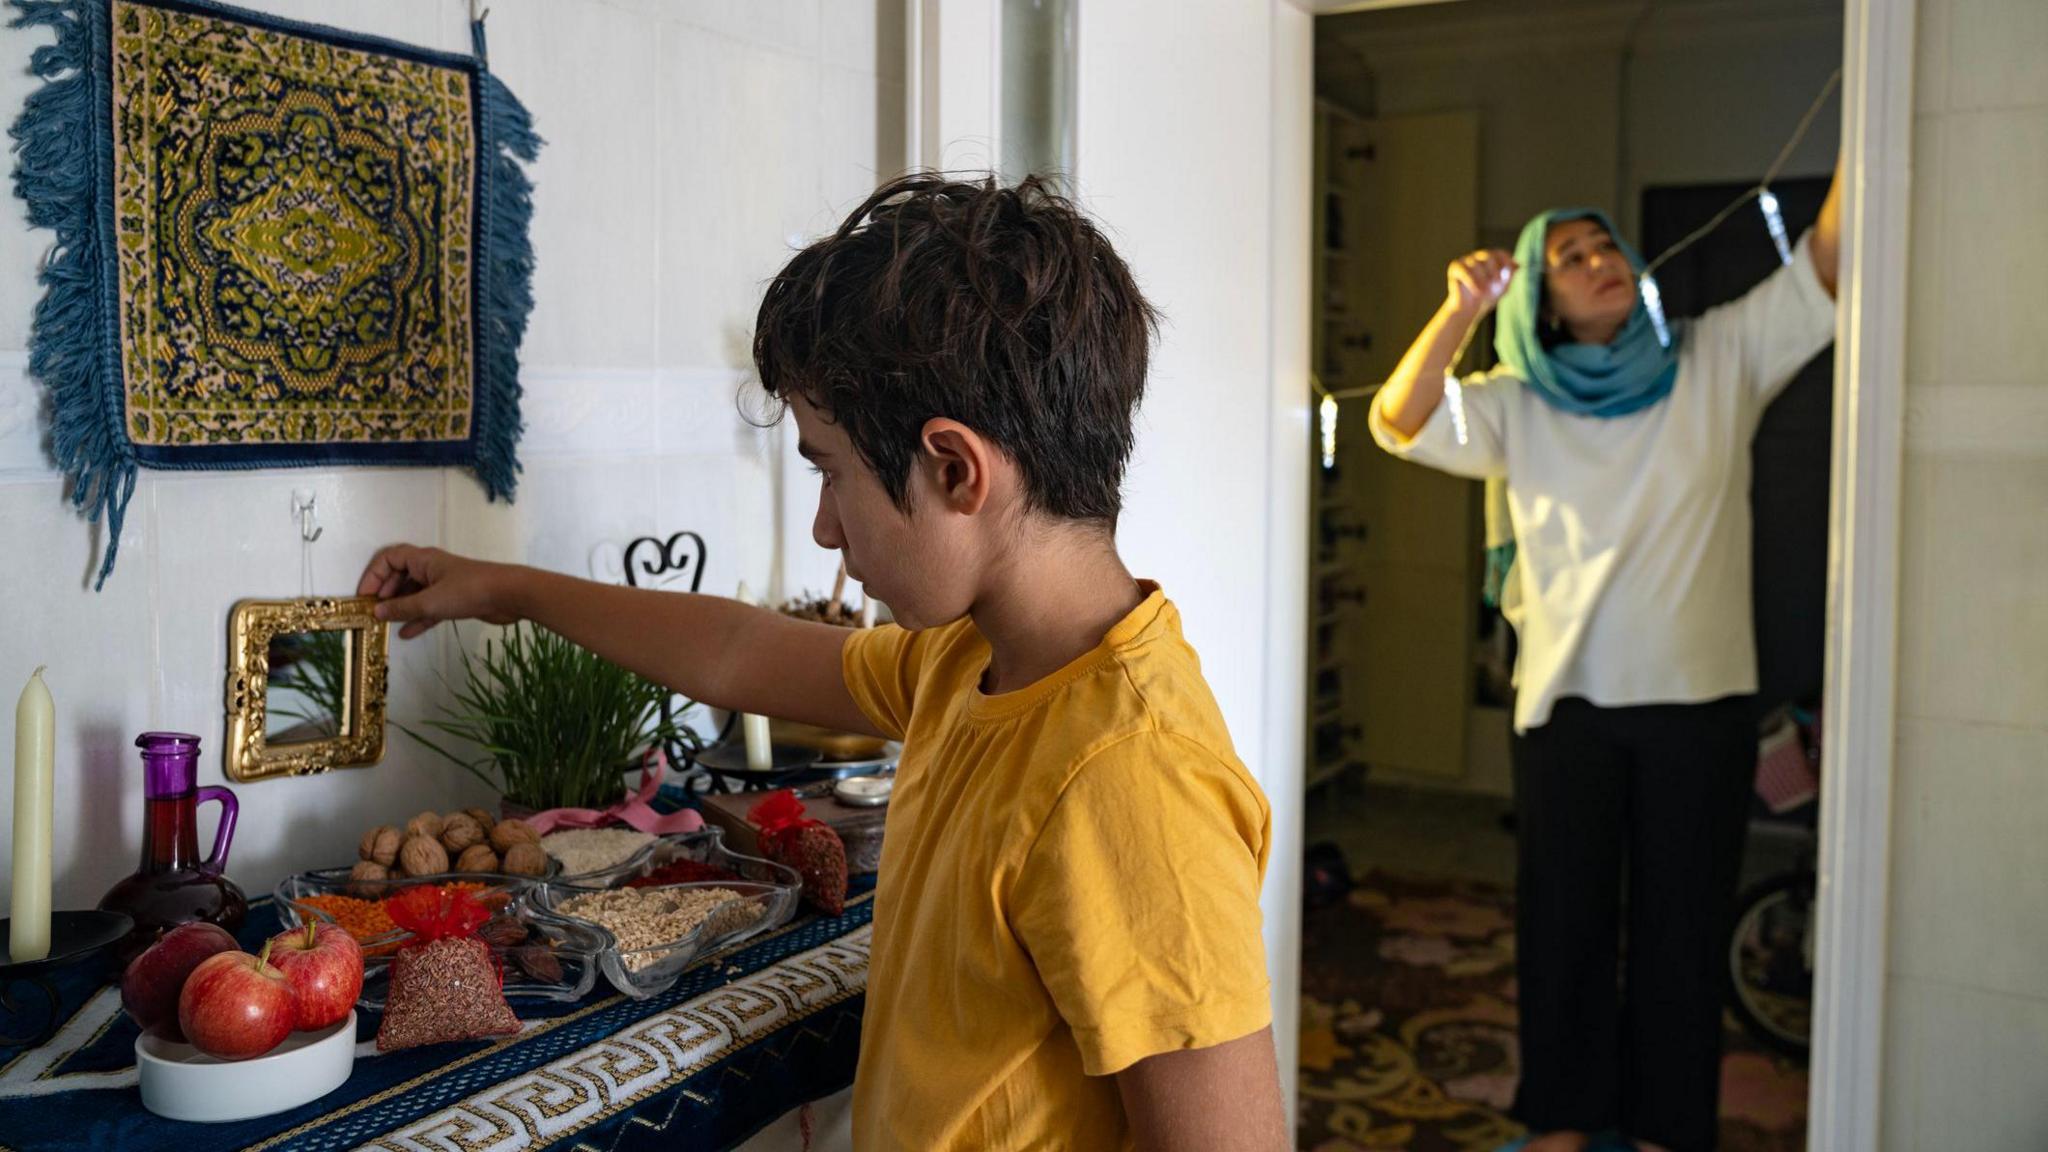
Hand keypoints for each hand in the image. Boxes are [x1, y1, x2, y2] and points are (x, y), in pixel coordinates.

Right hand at [356, 545, 522, 639]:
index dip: (374, 575)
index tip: (364, 596)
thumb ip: (402, 608)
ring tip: (385, 624)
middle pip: (400, 576)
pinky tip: (406, 633)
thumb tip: (377, 612)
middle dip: (385, 593)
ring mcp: (443, 584)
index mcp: (423, 559)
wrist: (510, 595)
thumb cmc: (469, 591)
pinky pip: (429, 608)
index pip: (389, 558)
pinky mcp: (455, 600)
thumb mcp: (430, 601)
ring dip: (400, 608)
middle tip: (372, 612)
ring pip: (414, 594)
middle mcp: (431, 569)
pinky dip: (418, 618)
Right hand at [1446, 249, 1516, 315]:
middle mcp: (1478, 257)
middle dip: (1495, 269)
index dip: (1506, 261)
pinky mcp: (1455, 267)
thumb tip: (1518, 265)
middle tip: (1497, 282)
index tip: (1510, 272)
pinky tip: (1477, 291)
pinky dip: (1472, 281)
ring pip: (1476, 264)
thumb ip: (1509, 275)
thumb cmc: (1486, 298)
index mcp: (1491, 259)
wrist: (1468, 310)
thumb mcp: (1502, 287)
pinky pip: (1465, 271)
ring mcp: (1466, 260)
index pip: (1500, 253)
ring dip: (1482, 278)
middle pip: (1488, 255)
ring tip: (1484, 291)